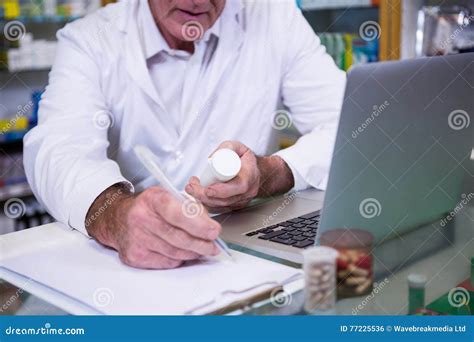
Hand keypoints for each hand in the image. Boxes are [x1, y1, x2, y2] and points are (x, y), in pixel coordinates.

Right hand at [85, 184, 220, 268]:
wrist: (117, 219)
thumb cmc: (148, 207)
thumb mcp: (167, 196)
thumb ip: (190, 207)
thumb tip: (208, 224)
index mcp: (152, 199)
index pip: (178, 213)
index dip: (199, 225)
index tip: (214, 231)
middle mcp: (141, 218)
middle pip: (178, 237)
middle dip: (201, 243)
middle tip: (214, 245)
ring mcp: (137, 239)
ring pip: (174, 252)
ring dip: (193, 253)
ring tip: (203, 249)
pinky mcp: (135, 256)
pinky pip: (166, 262)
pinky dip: (179, 258)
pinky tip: (184, 253)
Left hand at [185, 141, 294, 212]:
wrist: (255, 171)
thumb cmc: (244, 159)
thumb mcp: (237, 147)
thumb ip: (226, 148)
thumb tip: (212, 158)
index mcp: (250, 176)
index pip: (238, 187)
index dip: (222, 190)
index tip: (208, 189)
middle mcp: (247, 192)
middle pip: (225, 200)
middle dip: (205, 195)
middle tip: (191, 187)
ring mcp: (241, 201)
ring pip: (220, 206)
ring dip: (203, 199)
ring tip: (191, 188)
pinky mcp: (234, 206)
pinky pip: (219, 209)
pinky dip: (206, 204)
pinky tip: (196, 196)